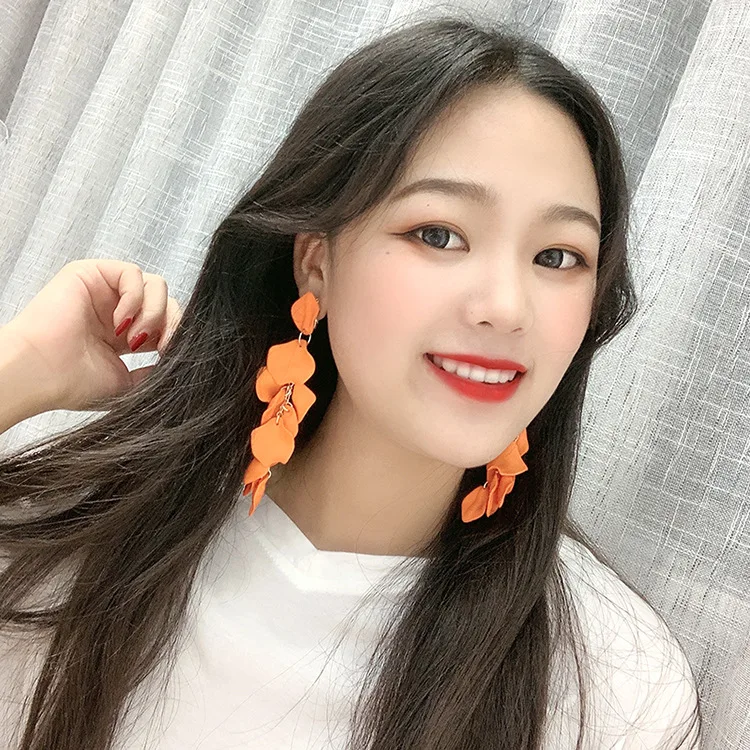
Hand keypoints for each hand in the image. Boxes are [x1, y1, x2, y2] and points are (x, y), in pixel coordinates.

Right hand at [1, 259, 182, 411]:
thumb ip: (154, 373)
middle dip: (171, 323)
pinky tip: (119, 322)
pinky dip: (134, 298)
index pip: (166, 322)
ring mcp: (104, 291)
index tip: (171, 355)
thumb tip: (178, 366)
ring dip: (153, 312)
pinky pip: (132, 273)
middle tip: (161, 347)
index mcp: (125, 334)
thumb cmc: (74, 383)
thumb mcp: (128, 384)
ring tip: (133, 338)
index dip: (175, 334)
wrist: (43, 375)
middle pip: (165, 301)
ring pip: (155, 285)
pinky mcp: (91, 273)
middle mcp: (117, 310)